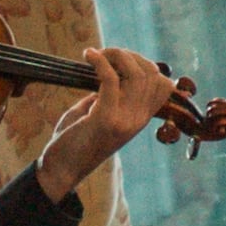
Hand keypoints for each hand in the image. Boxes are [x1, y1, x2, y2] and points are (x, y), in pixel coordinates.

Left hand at [37, 43, 182, 192]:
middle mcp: (137, 119)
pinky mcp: (104, 118)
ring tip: (97, 54)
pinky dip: (99, 62)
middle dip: (129, 56)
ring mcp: (124, 120)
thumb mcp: (98, 115)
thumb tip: (108, 73)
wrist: (61, 170)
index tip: (121, 61)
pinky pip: (110, 80)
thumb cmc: (74, 142)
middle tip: (106, 54)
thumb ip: (108, 96)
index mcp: (140, 120)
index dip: (146, 65)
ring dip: (116, 55)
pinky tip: (88, 55)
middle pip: (151, 74)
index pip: (164, 85)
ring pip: (135, 74)